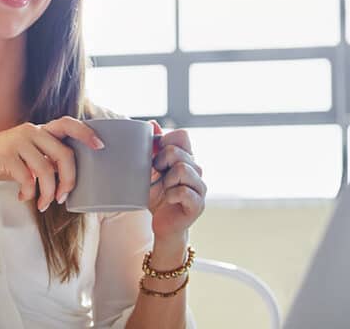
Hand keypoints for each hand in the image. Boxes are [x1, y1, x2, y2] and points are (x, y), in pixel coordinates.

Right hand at [0, 117, 104, 211]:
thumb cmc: (3, 162)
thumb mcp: (27, 157)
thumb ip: (45, 160)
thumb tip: (68, 177)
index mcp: (39, 130)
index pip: (68, 124)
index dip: (86, 133)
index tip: (100, 147)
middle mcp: (31, 131)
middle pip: (64, 154)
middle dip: (69, 180)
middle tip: (63, 197)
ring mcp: (18, 141)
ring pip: (46, 170)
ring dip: (48, 193)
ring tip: (43, 204)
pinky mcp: (6, 154)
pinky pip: (28, 179)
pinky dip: (29, 193)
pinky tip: (22, 197)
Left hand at [147, 120, 205, 242]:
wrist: (162, 224)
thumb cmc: (156, 197)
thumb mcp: (150, 170)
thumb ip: (153, 148)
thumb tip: (152, 124)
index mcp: (186, 158)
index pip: (182, 136)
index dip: (165, 141)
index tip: (154, 155)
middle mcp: (196, 170)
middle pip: (177, 152)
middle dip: (160, 162)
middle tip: (156, 175)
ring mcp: (199, 187)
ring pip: (182, 169)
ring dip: (166, 181)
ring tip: (164, 189)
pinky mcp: (198, 204)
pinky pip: (183, 191)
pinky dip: (170, 195)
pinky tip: (168, 200)